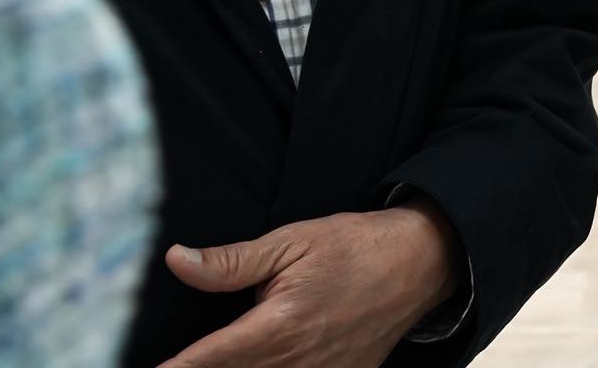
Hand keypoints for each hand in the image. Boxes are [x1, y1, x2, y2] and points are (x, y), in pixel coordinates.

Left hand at [157, 200, 462, 366]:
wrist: (420, 262)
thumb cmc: (353, 246)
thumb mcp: (291, 242)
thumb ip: (231, 261)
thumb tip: (176, 261)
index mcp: (277, 326)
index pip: (206, 360)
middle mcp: (296, 362)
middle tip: (178, 364)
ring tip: (213, 363)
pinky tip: (259, 366)